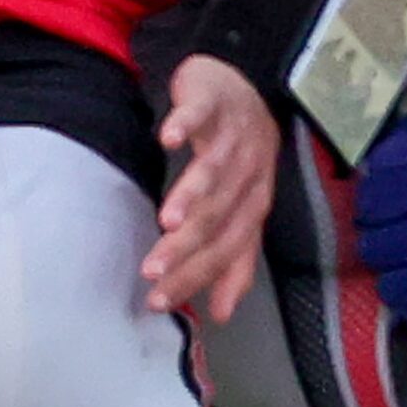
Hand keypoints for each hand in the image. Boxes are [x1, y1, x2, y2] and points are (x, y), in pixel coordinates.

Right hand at [146, 54, 281, 322]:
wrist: (241, 92)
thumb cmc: (237, 159)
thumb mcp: (241, 209)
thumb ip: (233, 260)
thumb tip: (222, 314)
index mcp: (254, 203)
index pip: (229, 247)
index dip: (198, 275)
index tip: (160, 300)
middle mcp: (249, 173)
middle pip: (218, 216)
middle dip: (186, 247)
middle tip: (151, 272)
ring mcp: (233, 136)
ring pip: (213, 171)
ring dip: (191, 196)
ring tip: (167, 221)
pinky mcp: (214, 102)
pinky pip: (199, 114)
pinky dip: (185, 125)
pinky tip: (167, 139)